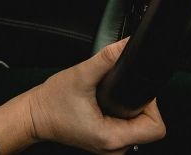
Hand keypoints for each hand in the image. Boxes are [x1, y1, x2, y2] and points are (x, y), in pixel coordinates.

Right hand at [26, 38, 165, 153]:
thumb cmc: (52, 102)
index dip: (150, 106)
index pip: (155, 127)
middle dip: (139, 105)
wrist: (34, 115)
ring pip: (140, 128)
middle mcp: (114, 149)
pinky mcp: (106, 143)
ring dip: (131, 110)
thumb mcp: (81, 75)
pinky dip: (123, 115)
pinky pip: (129, 129)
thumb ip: (106, 59)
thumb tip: (126, 45)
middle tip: (117, 92)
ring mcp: (111, 148)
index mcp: (111, 138)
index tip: (133, 91)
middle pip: (149, 126)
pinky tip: (108, 106)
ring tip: (109, 99)